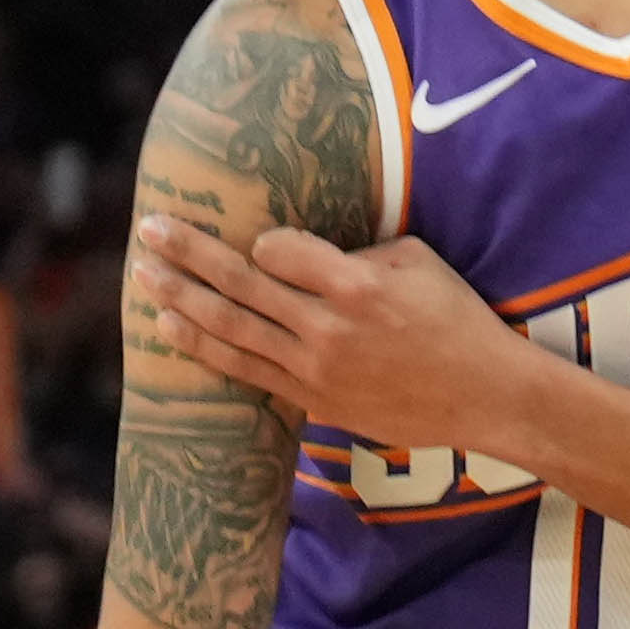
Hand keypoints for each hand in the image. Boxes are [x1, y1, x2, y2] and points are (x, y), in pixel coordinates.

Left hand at [129, 212, 531, 461]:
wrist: (485, 395)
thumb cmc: (456, 319)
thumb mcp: (417, 261)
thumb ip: (356, 250)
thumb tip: (304, 247)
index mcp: (357, 284)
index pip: (279, 249)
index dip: (261, 240)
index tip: (255, 238)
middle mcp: (329, 327)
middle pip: (240, 283)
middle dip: (188, 254)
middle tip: (148, 230)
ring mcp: (316, 368)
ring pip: (232, 328)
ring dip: (180, 299)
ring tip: (144, 275)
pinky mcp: (314, 399)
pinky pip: (246, 370)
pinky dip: (204, 347)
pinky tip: (171, 327)